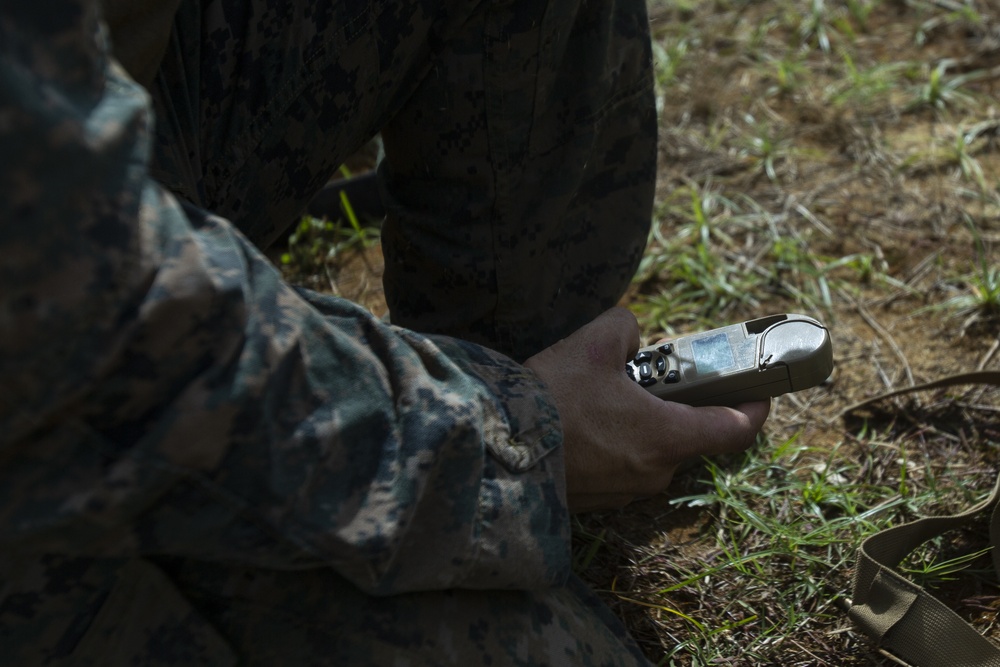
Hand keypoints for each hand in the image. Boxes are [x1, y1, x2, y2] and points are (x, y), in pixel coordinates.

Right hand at [524, 308, 769, 512]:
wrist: (495, 449)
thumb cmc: (550, 398)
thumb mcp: (591, 343)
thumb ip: (627, 328)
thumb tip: (632, 335)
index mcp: (666, 436)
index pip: (735, 430)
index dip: (754, 407)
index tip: (758, 391)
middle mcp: (653, 472)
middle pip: (686, 438)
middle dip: (676, 407)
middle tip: (648, 378)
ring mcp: (623, 493)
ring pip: (650, 453)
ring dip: (640, 427)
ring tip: (601, 398)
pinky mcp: (595, 503)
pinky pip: (619, 468)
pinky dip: (613, 446)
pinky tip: (579, 423)